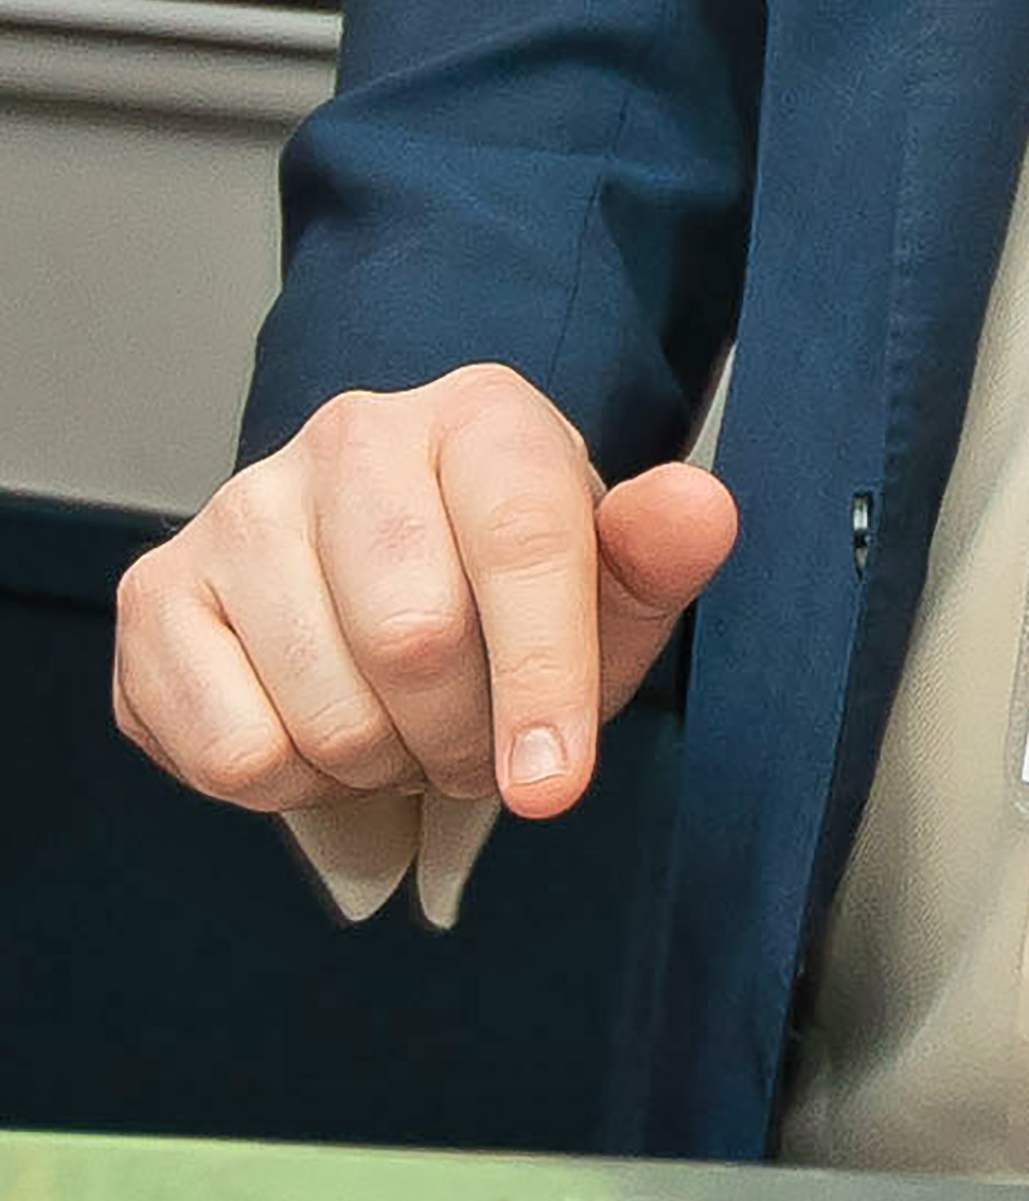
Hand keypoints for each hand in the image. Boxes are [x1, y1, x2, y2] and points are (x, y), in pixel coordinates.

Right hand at [116, 367, 736, 828]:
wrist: (393, 582)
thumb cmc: (516, 593)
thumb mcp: (608, 585)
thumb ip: (657, 555)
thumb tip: (699, 508)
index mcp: (481, 416)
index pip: (521, 541)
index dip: (544, 680)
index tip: (555, 784)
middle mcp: (352, 435)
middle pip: (414, 640)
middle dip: (463, 740)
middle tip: (475, 745)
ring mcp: (241, 506)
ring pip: (322, 710)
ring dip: (379, 767)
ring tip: (398, 729)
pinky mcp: (156, 591)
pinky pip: (231, 749)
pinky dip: (289, 784)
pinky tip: (314, 732)